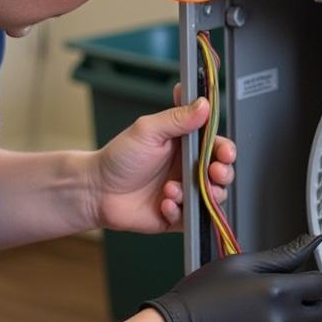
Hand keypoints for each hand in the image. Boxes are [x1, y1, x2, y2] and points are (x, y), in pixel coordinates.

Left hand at [92, 92, 235, 233]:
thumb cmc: (118, 158)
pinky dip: (179, 210)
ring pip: (213, 197)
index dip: (226, 149)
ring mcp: (184, 192)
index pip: (216, 144)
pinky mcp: (178, 214)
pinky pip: (192, 217)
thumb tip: (203, 104)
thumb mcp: (147, 131)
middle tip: (213, 173)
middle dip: (223, 173)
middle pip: (222, 172)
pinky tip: (163, 202)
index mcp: (185, 145)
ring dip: (202, 193)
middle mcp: (188, 168)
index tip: (226, 152)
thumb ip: (177, 117)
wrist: (96, 191)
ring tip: (176, 188)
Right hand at [142, 234, 321, 321]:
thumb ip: (281, 255)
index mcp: (279, 292)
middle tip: (277, 299)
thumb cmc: (199, 298)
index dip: (311, 280)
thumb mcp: (238, 265)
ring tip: (263, 319)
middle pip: (319, 313)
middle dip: (304, 303)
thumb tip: (310, 242)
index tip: (299, 282)